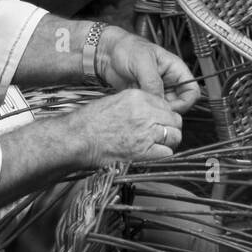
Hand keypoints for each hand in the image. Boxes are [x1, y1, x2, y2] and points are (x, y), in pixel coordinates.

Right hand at [69, 88, 183, 164]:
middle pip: (174, 120)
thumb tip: (151, 111)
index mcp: (138, 97)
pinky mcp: (142, 151)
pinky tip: (153, 153)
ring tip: (158, 144)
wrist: (77, 138)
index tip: (158, 121)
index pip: (166, 105)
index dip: (164, 115)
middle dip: (170, 127)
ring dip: (169, 141)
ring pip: (174, 136)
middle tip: (161, 134)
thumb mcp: (115, 101)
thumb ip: (136, 104)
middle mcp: (145, 112)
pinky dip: (163, 154)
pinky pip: (167, 153)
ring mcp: (145, 132)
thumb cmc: (89, 121)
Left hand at [96, 26, 199, 112]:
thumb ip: (152, 82)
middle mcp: (169, 81)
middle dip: (169, 110)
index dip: (185, 102)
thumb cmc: (127, 48)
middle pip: (181, 103)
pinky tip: (138, 107)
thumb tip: (159, 100)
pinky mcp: (146, 97)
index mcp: (175, 69)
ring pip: (165, 108)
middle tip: (155, 111)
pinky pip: (152, 109)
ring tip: (145, 107)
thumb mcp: (142, 62)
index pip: (192, 91)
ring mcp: (157, 90)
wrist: (108, 53)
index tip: (170, 107)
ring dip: (156, 111)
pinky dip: (147, 111)